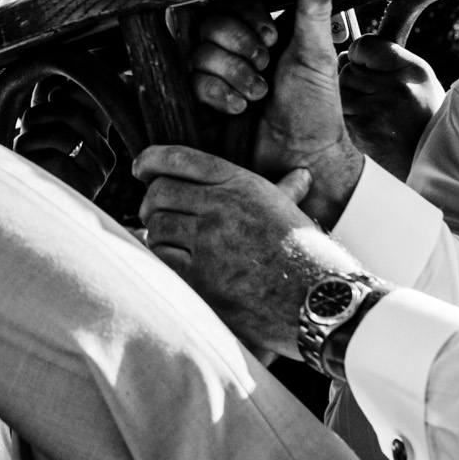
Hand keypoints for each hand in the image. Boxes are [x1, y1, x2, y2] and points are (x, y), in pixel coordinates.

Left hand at [134, 143, 370, 360]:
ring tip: (166, 241)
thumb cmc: (310, 256)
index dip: (151, 160)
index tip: (140, 168)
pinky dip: (161, 260)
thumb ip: (283, 190)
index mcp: (241, 183)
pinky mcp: (200, 278)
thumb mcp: (292, 212)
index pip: (179, 158)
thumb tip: (300, 175)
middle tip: (152, 213)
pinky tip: (171, 264)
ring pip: (156, 227)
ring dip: (156, 234)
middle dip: (150, 202)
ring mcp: (208, 242)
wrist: (318, 300)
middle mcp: (220, 206)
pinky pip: (162, 259)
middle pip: (159, 193)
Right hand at [187, 0, 369, 225]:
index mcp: (261, 30)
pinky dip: (216, 93)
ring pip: (197, 52)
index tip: (272, 37)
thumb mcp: (317, 55)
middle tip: (265, 66)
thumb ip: (314, 10)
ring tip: (258, 94)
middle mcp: (234, 48)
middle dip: (238, 45)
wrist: (302, 158)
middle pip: (207, 21)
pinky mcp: (200, 101)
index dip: (246, 15)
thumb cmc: (316, 109)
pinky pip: (190, 82)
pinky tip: (239, 108)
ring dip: (231, 72)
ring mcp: (215, 75)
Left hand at [339, 36, 443, 179]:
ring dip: (345, 99)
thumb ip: (387, 61)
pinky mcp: (361, 132)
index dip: (357, 52)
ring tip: (366, 110)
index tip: (359, 59)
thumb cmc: (423, 119)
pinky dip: (345, 118)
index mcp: (411, 71)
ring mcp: (376, 111)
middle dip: (350, 78)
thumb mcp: (419, 81)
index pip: (366, 46)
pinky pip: (339, 115)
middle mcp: (394, 89)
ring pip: (339, 92)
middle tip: (365, 92)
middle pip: (347, 70)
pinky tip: (363, 125)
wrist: (433, 163)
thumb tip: (346, 54)